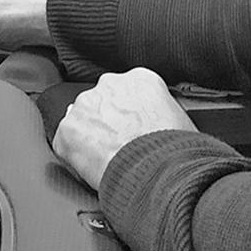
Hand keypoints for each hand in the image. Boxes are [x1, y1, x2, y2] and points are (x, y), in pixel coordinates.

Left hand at [52, 68, 195, 191]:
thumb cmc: (175, 151)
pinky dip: (75, 158)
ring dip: (92, 137)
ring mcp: (85, 106)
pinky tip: (93, 170)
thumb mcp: (184, 121)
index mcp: (140, 79)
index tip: (134, 128)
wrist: (158, 172)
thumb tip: (167, 125)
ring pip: (83, 120)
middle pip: (103, 102)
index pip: (129, 92)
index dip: (131, 114)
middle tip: (120, 146)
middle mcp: (109, 85)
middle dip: (109, 122)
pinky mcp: (67, 131)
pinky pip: (66, 144)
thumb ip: (165, 113)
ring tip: (108, 161)